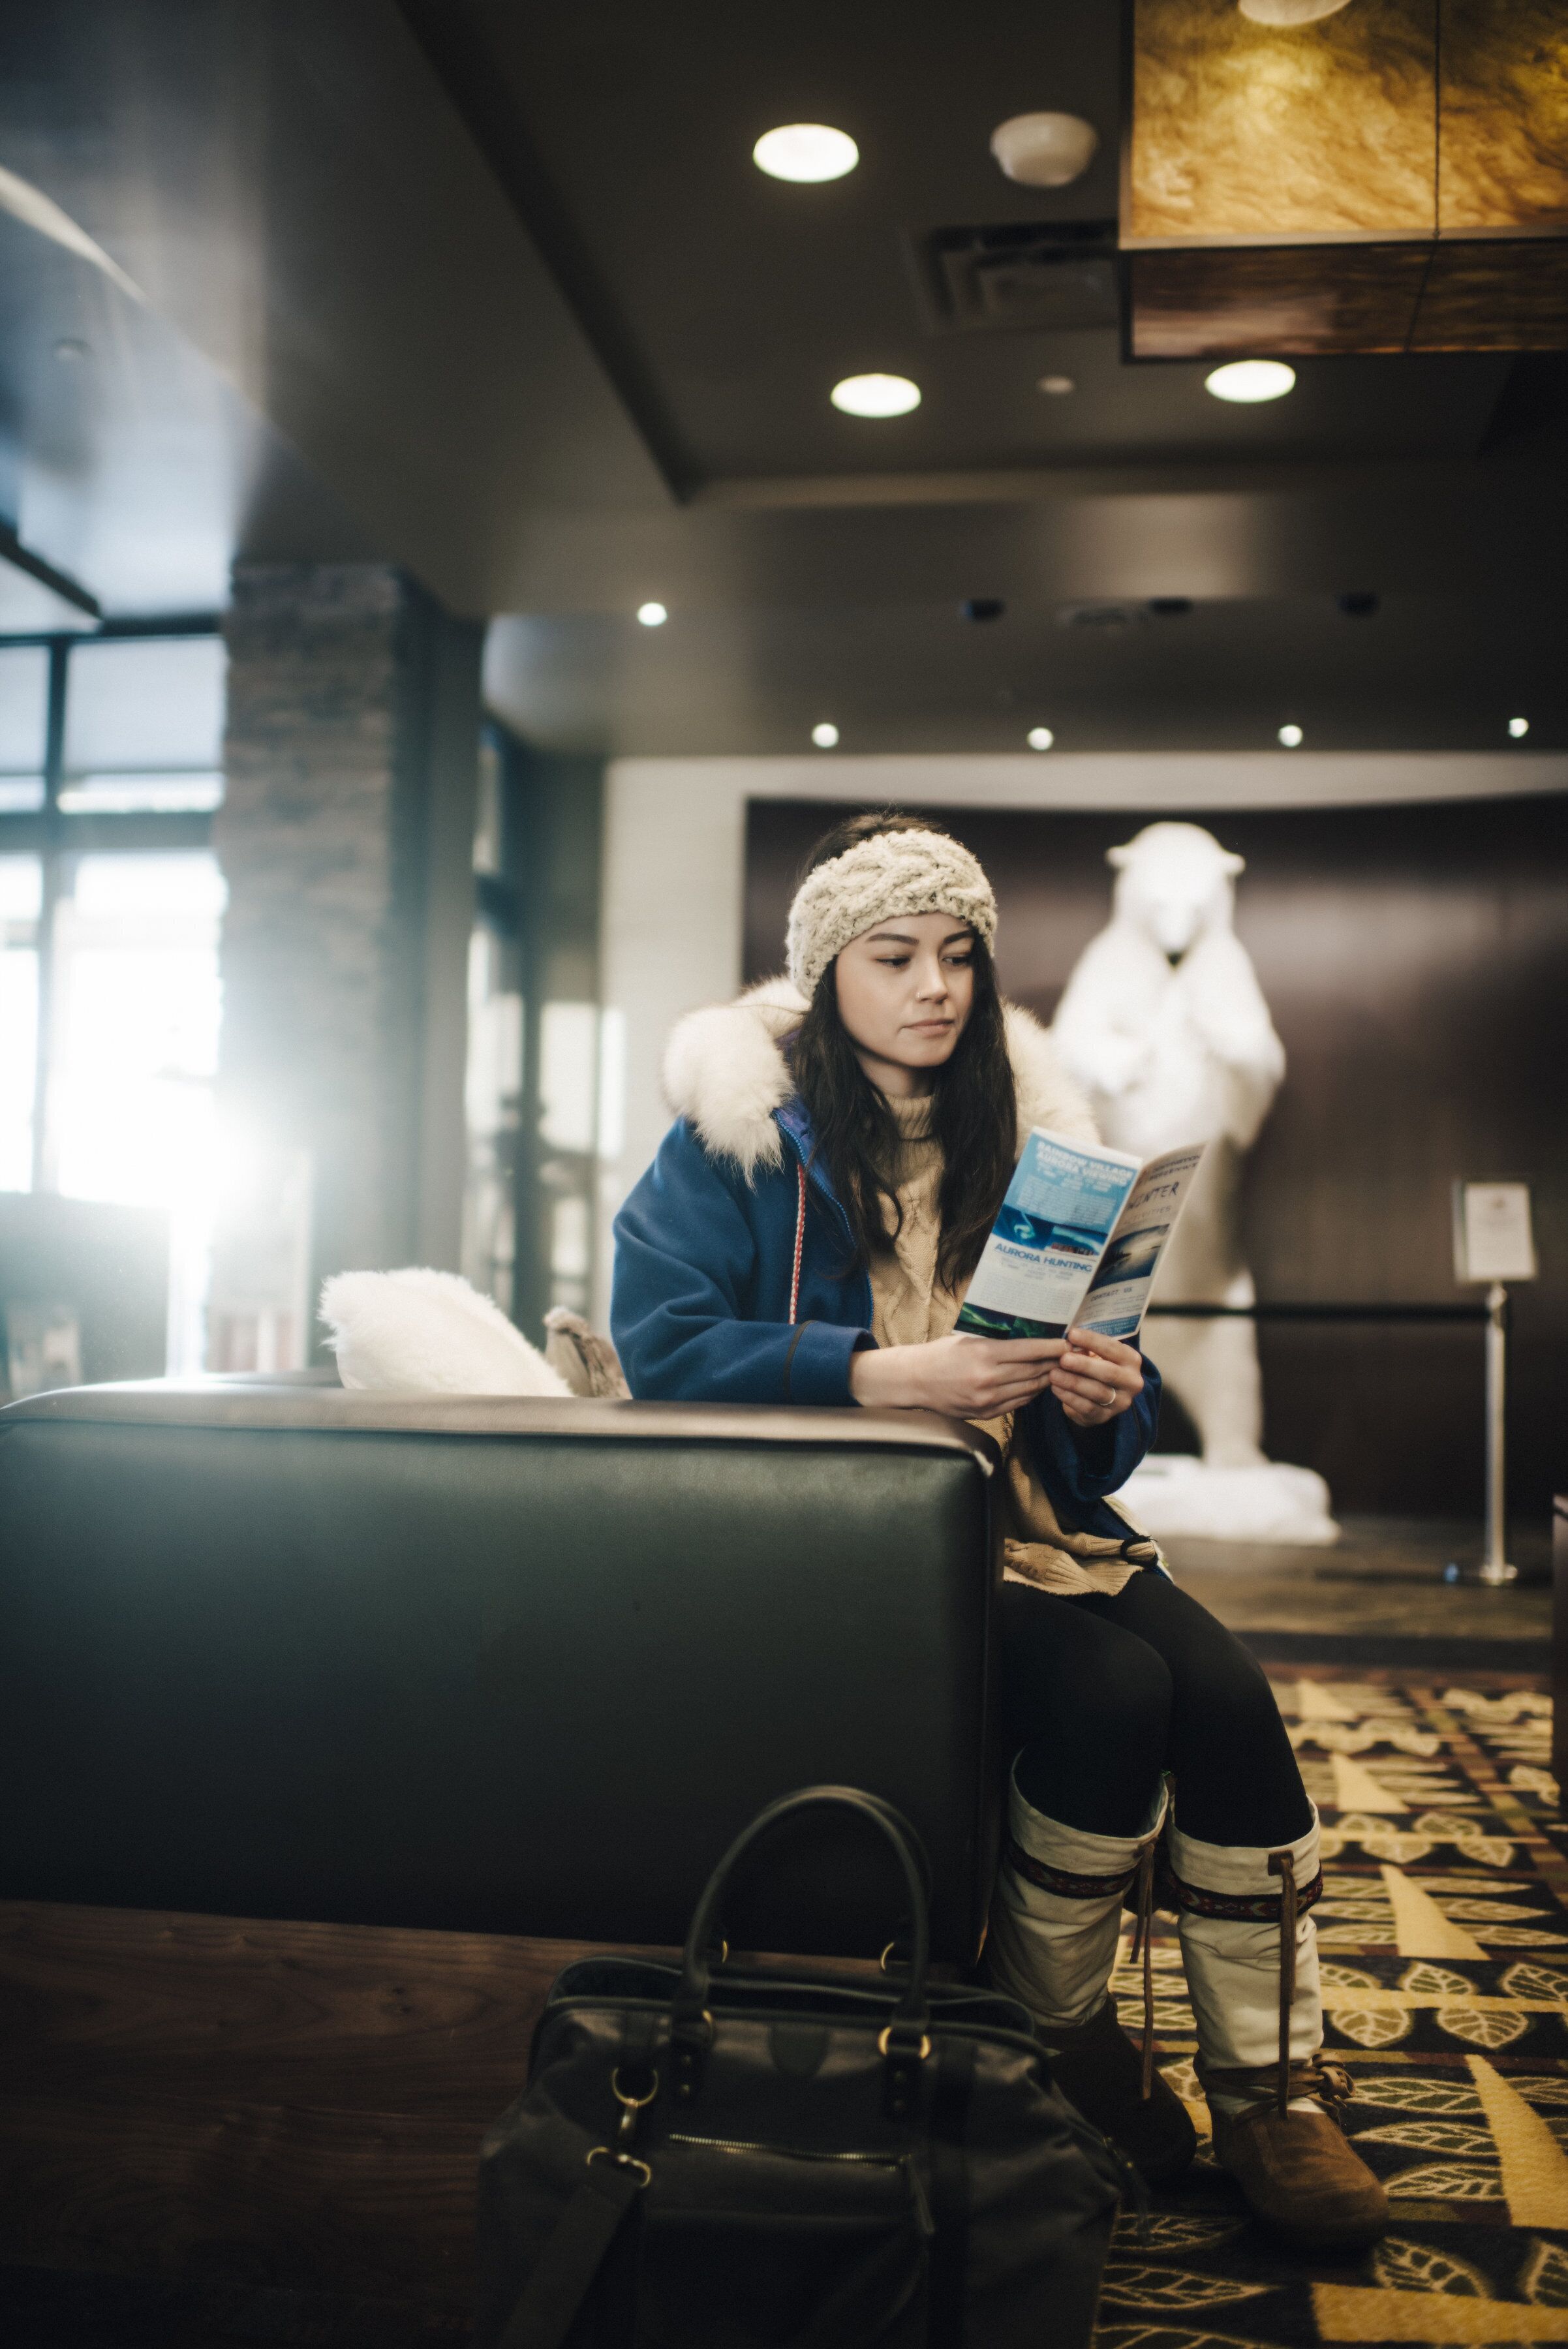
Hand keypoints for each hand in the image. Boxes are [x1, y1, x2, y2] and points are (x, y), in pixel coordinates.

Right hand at [849, 1333, 1061, 1416]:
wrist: (915, 1381)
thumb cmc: (941, 1355)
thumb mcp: (969, 1340)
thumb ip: (998, 1344)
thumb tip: (1030, 1342)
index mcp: (985, 1355)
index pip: (1030, 1351)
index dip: (1052, 1347)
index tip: (1068, 1343)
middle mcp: (990, 1379)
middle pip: (1035, 1371)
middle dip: (1056, 1363)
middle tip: (1071, 1356)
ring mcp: (989, 1399)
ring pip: (1031, 1389)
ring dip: (1047, 1379)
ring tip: (1059, 1370)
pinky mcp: (987, 1413)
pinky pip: (1019, 1402)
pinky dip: (1032, 1392)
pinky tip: (1038, 1384)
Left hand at [1048, 1328, 1143, 1428]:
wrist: (1099, 1397)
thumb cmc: (1097, 1366)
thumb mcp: (1097, 1354)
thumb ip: (1088, 1348)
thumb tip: (1069, 1339)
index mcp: (1131, 1360)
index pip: (1113, 1348)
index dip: (1092, 1341)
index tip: (1072, 1334)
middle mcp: (1132, 1382)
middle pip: (1109, 1373)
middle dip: (1084, 1365)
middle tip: (1063, 1359)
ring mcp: (1121, 1402)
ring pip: (1097, 1392)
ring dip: (1073, 1383)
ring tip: (1054, 1374)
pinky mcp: (1106, 1417)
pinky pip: (1087, 1407)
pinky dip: (1070, 1398)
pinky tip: (1056, 1389)